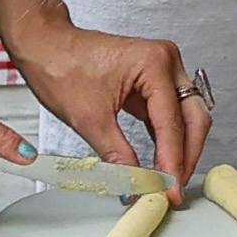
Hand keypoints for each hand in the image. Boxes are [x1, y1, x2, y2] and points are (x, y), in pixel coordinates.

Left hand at [4, 6, 210, 202]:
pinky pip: (169, 114)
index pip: (172, 124)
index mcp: (154, 63)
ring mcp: (161, 69)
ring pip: (185, 117)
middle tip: (174, 188)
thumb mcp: (89, 119)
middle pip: (192, 118)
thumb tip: (135, 183)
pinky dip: (166, 138)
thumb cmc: (60, 64)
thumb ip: (118, 155)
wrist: (44, 46)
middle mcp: (166, 62)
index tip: (170, 190)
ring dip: (179, 149)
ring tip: (168, 179)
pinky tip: (160, 161)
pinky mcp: (152, 80)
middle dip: (185, 156)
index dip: (172, 162)